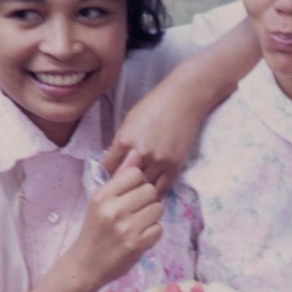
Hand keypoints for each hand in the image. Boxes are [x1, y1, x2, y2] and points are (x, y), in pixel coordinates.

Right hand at [67, 153, 161, 290]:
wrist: (86, 265)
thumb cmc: (95, 230)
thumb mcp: (100, 202)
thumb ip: (119, 178)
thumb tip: (136, 153)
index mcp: (102, 196)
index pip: (135, 174)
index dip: (138, 183)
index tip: (131, 195)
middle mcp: (114, 210)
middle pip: (150, 190)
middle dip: (147, 200)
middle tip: (136, 212)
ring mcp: (126, 228)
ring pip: (158, 208)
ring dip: (152, 217)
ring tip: (137, 224)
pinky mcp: (137, 245)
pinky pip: (159, 229)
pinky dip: (152, 234)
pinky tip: (139, 237)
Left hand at [104, 79, 201, 196]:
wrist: (183, 99)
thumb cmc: (154, 104)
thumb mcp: (129, 121)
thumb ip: (122, 143)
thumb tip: (116, 161)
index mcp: (124, 141)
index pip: (108, 168)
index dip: (109, 172)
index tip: (113, 173)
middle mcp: (140, 154)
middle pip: (124, 181)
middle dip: (123, 182)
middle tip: (124, 184)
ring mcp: (159, 162)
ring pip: (143, 187)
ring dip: (140, 188)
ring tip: (139, 189)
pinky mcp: (175, 166)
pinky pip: (162, 188)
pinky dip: (155, 191)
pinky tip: (152, 191)